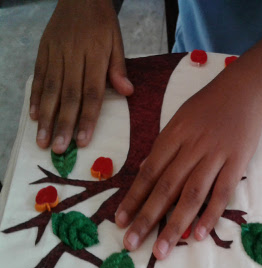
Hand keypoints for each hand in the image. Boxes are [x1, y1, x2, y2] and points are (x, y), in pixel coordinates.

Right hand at [30, 0, 133, 153]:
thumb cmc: (102, 23)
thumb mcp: (117, 41)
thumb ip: (119, 68)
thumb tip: (128, 92)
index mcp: (95, 56)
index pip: (92, 93)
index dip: (87, 118)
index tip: (83, 140)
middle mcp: (73, 57)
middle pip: (68, 96)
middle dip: (63, 124)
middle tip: (59, 149)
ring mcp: (55, 54)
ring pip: (49, 89)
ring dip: (45, 117)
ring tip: (42, 140)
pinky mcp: (43, 51)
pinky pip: (38, 76)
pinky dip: (34, 97)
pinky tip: (33, 116)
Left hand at [115, 73, 261, 259]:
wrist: (244, 90)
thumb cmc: (208, 105)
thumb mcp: (178, 119)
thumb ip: (163, 147)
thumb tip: (143, 172)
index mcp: (173, 136)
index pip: (149, 172)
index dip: (133, 198)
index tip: (120, 221)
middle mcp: (191, 148)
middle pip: (166, 188)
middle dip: (147, 218)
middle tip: (131, 244)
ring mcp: (215, 155)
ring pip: (192, 194)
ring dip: (175, 224)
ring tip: (161, 250)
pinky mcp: (237, 162)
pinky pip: (222, 191)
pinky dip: (211, 214)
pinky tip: (199, 234)